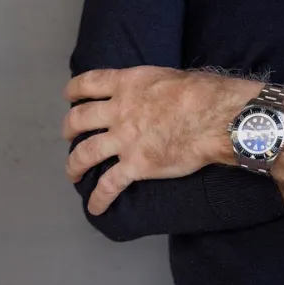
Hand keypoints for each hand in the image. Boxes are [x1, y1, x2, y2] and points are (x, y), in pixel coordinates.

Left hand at [62, 66, 240, 215]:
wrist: (214, 117)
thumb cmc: (201, 92)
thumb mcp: (168, 76)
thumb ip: (149, 87)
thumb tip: (152, 93)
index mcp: (127, 84)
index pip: (89, 83)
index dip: (74, 90)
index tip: (70, 97)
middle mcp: (119, 110)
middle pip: (79, 119)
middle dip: (69, 129)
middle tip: (70, 135)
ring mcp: (124, 139)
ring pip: (84, 153)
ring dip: (73, 165)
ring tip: (73, 173)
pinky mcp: (135, 166)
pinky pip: (108, 185)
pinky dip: (98, 199)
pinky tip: (95, 207)